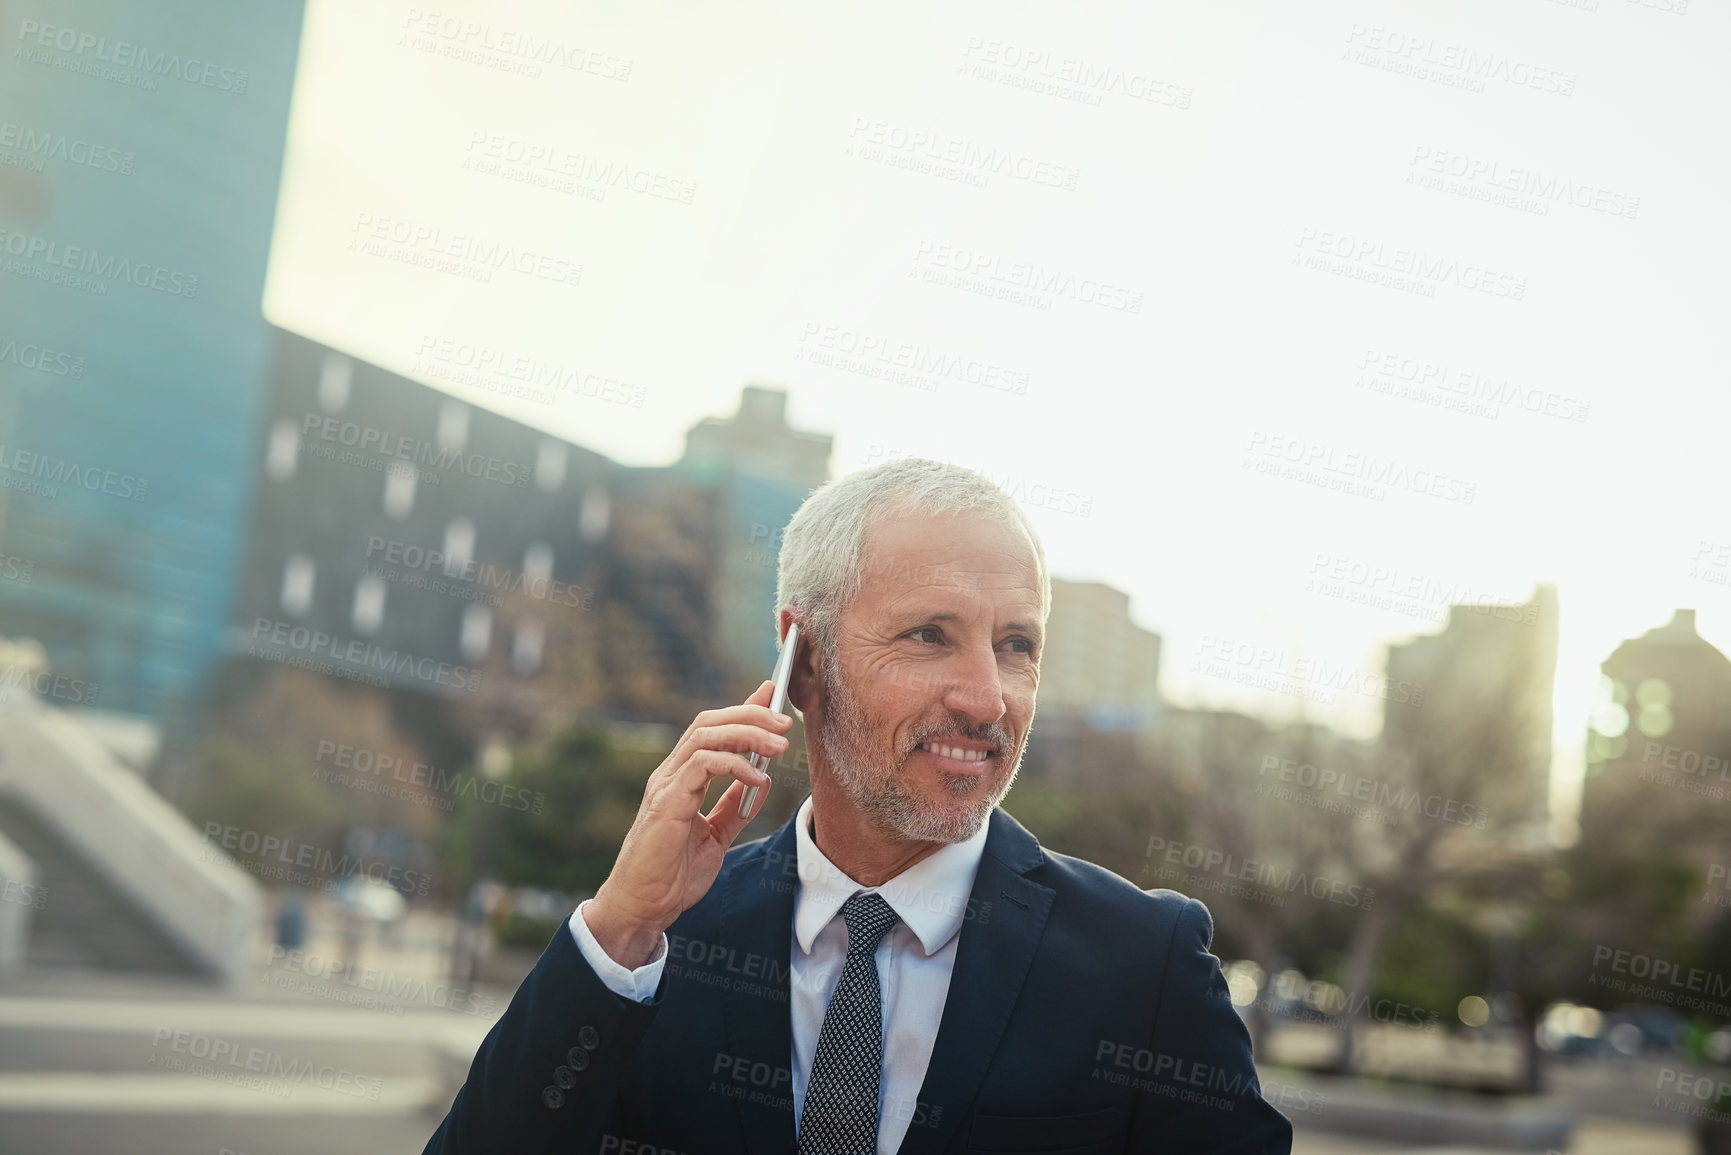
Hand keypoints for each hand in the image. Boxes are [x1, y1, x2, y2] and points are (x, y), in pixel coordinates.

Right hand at [586, 680, 792, 967]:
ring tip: (780, 744)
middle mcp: (671, 775)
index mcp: (681, 780)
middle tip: (785, 721)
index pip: (712, 730)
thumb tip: (761, 781)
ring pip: (705, 735)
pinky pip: (701, 765)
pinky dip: (734, 765)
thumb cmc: (671, 877)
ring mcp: (666, 786)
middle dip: (749, 714)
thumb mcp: (714, 837)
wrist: (643, 909)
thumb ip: (733, 807)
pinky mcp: (666, 803)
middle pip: (709, 722)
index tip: (771, 693)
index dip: (742, 708)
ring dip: (747, 733)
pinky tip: (758, 779)